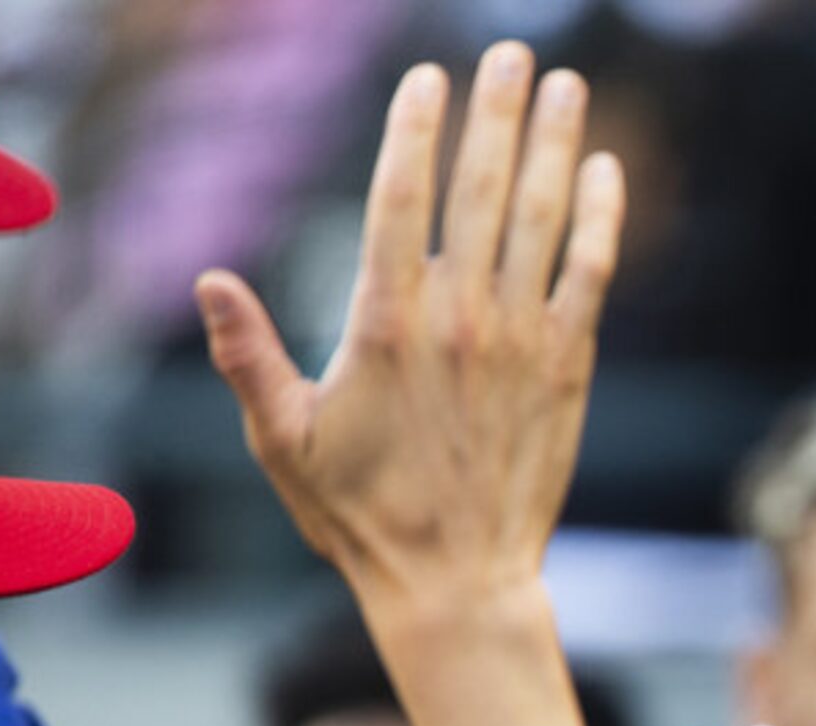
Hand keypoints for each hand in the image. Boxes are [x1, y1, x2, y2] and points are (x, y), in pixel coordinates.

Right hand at [195, 45, 617, 613]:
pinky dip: (600, 220)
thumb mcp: (284, 438)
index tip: (430, 77)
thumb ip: (248, 354)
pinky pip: (590, 276)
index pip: (401, 197)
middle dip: (499, 112)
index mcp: (384, 324)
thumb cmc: (362, 515)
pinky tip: (606, 173)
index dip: (417, 128)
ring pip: (544, 220)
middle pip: (484, 189)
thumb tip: (210, 278)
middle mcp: (460, 319)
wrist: (458, 582)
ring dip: (558, 145)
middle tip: (512, 52)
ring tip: (568, 85)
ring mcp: (521, 341)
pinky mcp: (567, 369)